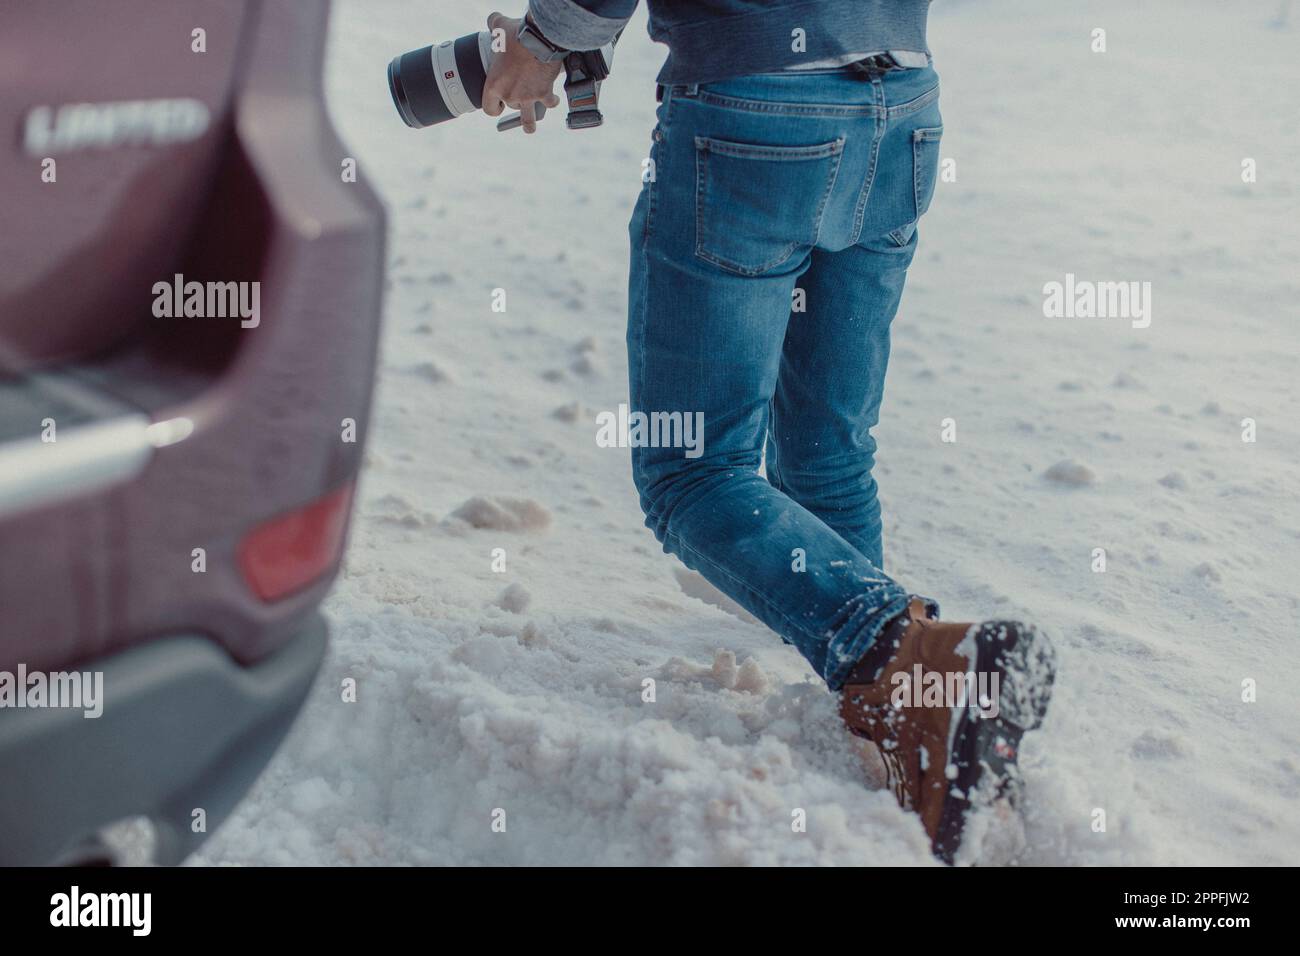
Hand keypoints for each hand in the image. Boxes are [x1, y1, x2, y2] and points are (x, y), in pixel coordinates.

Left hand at [481, 12, 562, 133]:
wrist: (540, 39)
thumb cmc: (517, 34)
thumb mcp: (499, 26)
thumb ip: (493, 24)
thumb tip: (492, 20)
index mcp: (495, 85)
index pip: (489, 108)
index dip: (493, 108)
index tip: (498, 107)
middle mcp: (510, 95)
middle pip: (511, 107)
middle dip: (515, 102)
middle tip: (518, 96)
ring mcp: (528, 97)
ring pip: (528, 120)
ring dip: (529, 124)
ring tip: (529, 128)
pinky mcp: (544, 93)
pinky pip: (549, 103)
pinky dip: (552, 101)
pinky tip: (553, 99)